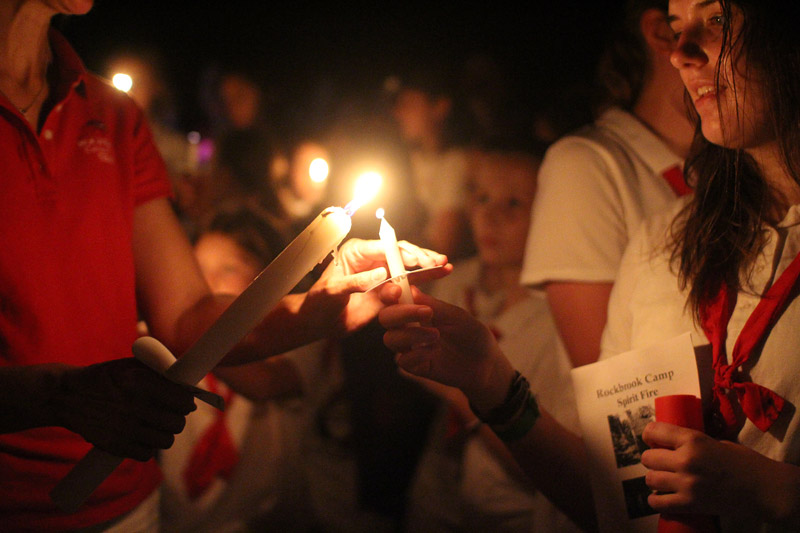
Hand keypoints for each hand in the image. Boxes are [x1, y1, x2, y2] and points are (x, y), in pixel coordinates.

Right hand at [53, 358, 195, 460]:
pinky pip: (147, 454)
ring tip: (157, 426)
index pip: (183, 400)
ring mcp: (125, 428)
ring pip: (165, 441)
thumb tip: (190, 385)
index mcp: (142, 383)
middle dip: (176, 418)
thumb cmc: (106, 378)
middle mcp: (135, 407)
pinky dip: (148, 448)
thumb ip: (161, 371)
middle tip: (171, 415)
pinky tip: (143, 438)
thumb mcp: (132, 365)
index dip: (186, 402)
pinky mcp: (115, 445)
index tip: (184, 402)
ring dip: (164, 434)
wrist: (67, 395)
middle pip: (177, 423)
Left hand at [301, 238, 450, 335]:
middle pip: (400, 254)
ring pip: (408, 267)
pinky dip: (423, 281)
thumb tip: (384, 274)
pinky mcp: (386, 290)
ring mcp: (381, 274)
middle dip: (421, 257)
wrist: (318, 322)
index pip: (385, 248)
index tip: (421, 260)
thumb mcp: (333, 291)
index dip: (405, 253)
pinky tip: (441, 275)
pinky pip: (407, 284)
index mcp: (357, 252)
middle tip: (439, 262)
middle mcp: (371, 259)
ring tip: (446, 266)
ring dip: (427, 266)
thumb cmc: (319, 303)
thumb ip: (358, 282)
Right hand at [378, 284, 513, 410]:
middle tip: (426, 313)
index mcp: (417, 309)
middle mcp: (410, 327)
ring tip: (436, 335)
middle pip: (386, 318)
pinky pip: (403, 360)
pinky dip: (417, 354)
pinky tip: (434, 352)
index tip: (397, 290)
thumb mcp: (457, 316)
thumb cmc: (472, 335)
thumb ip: (434, 305)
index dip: (389, 293)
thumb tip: (410, 288)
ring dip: (411, 334)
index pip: (394, 298)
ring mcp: (411, 347)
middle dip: (401, 313)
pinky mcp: (416, 366)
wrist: (486, 364)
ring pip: (391, 339)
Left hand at [642, 421, 798, 522]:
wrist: (763, 489)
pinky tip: (662, 497)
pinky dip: (656, 500)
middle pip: (647, 458)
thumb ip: (692, 442)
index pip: (654, 431)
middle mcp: (686, 460)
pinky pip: (657, 503)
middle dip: (653, 459)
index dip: (650, 435)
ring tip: (664, 480)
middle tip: (662, 462)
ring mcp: (686, 484)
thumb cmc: (743, 462)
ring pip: (650, 479)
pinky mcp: (690, 504)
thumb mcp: (715, 442)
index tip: (654, 440)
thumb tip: (670, 443)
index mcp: (693, 440)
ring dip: (655, 479)